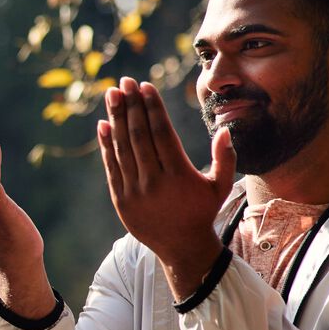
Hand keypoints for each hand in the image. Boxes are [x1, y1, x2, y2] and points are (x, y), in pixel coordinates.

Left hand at [97, 78, 234, 298]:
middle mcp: (154, 182)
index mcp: (179, 175)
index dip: (151, 107)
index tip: (144, 86)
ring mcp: (135, 191)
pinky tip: (103, 124)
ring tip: (112, 94)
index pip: (161, 133)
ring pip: (122, 148)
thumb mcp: (220, 186)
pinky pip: (111, 167)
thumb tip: (224, 129)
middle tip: (124, 81)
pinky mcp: (120, 200)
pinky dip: (106, 145)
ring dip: (116, 119)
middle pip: (138, 136)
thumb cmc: (202, 211)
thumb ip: (225, 157)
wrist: (180, 247)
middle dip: (131, 105)